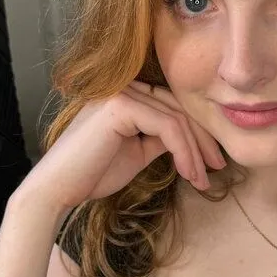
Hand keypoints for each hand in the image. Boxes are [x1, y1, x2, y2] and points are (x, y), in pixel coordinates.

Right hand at [17, 79, 225, 212]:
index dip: (196, 131)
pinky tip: (189, 173)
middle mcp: (122, 87)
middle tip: (218, 166)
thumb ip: (159, 139)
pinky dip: (183, 152)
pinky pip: (167, 127)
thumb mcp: (136, 152)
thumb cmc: (91, 175)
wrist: (57, 190)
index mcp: (124, 95)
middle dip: (203, 139)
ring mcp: (120, 93)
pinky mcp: (120, 106)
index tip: (212, 160)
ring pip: (176, 118)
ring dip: (195, 151)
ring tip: (203, 179)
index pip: (171, 105)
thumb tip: (189, 139)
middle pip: (178, 107)